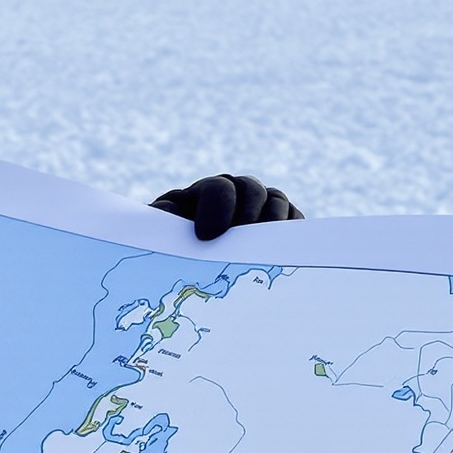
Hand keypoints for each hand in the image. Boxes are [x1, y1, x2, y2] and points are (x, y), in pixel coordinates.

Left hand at [150, 173, 303, 240]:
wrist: (186, 264)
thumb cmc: (172, 247)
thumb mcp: (159, 233)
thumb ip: (161, 220)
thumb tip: (171, 211)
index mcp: (204, 192)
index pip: (217, 189)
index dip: (217, 207)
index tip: (207, 236)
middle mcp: (235, 192)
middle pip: (250, 188)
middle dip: (248, 211)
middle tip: (241, 237)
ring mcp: (259, 204)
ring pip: (275, 199)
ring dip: (274, 219)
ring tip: (267, 245)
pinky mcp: (279, 221)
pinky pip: (292, 217)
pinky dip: (291, 228)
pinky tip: (284, 249)